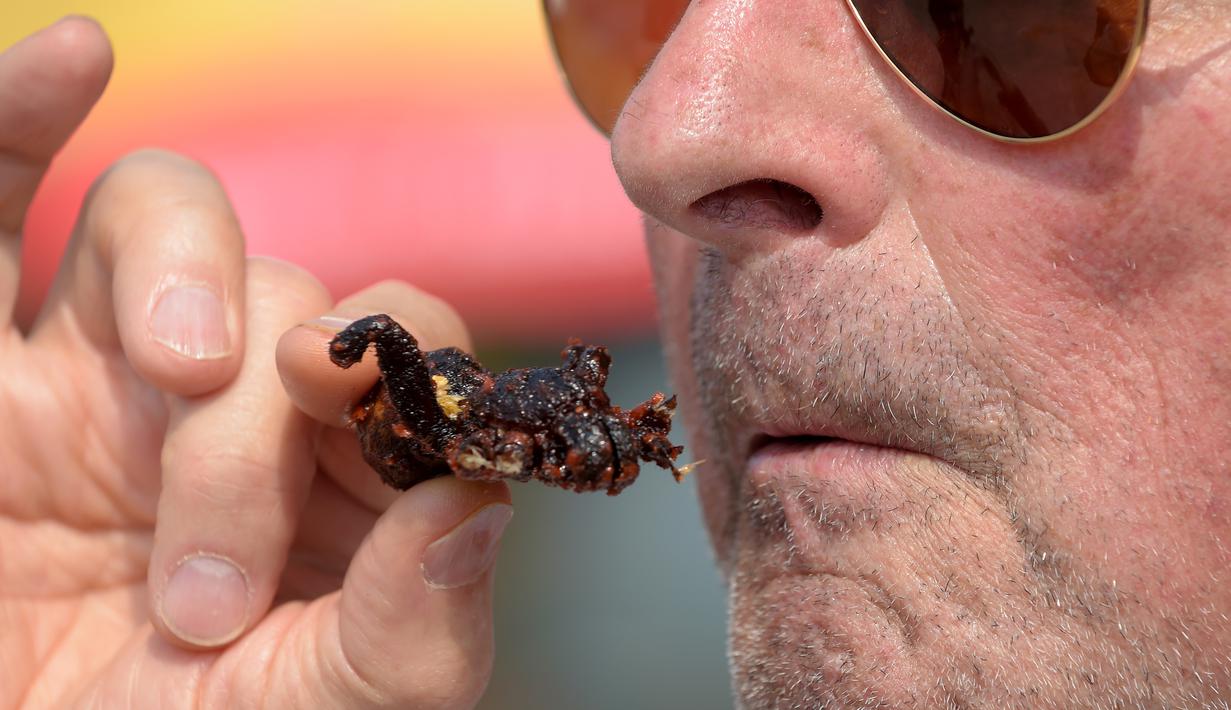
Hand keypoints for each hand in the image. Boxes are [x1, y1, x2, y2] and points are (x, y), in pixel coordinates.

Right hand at [1, 18, 510, 708]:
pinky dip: (21, 118)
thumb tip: (476, 510)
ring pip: (165, 219)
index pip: (407, 360)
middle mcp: (233, 397)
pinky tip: (73, 54)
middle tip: (206, 588)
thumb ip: (411, 634)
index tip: (372, 431)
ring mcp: (104, 363)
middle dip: (259, 430)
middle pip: (287, 301)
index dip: (402, 372)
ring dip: (183, 273)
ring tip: (176, 374)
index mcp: (335, 473)